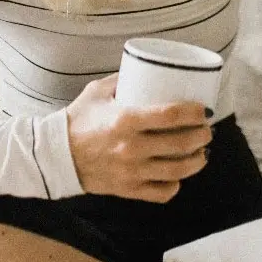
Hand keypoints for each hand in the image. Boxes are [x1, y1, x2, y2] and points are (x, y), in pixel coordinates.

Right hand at [65, 74, 211, 201]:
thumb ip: (123, 79)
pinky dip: (176, 185)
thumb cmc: (78, 120)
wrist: (55, 155)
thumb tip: (149, 69)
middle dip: (202, 135)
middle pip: (181, 143)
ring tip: (202, 152)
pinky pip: (162, 192)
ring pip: (178, 171)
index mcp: (125, 120)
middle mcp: (131, 147)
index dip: (194, 112)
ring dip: (197, 161)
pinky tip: (179, 175)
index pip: (171, 115)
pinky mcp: (128, 190)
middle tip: (206, 129)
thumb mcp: (98, 91)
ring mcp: (131, 171)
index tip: (205, 109)